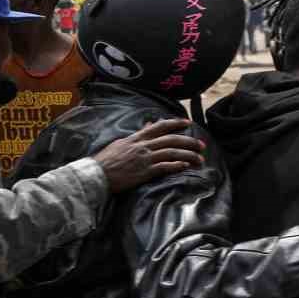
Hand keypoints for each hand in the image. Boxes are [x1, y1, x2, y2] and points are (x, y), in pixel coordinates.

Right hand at [92, 118, 206, 193]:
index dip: (175, 123)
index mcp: (136, 138)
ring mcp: (144, 159)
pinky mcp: (144, 172)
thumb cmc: (105, 160)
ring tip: (200, 159)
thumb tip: (148, 126)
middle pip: (171, 140)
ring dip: (188, 155)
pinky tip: (185, 166)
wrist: (96, 174)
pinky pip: (165, 167)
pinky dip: (177, 166)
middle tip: (202, 145)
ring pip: (172, 153)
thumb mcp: (120, 143)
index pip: (160, 126)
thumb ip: (136, 135)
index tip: (187, 123)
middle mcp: (143, 146)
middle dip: (189, 142)